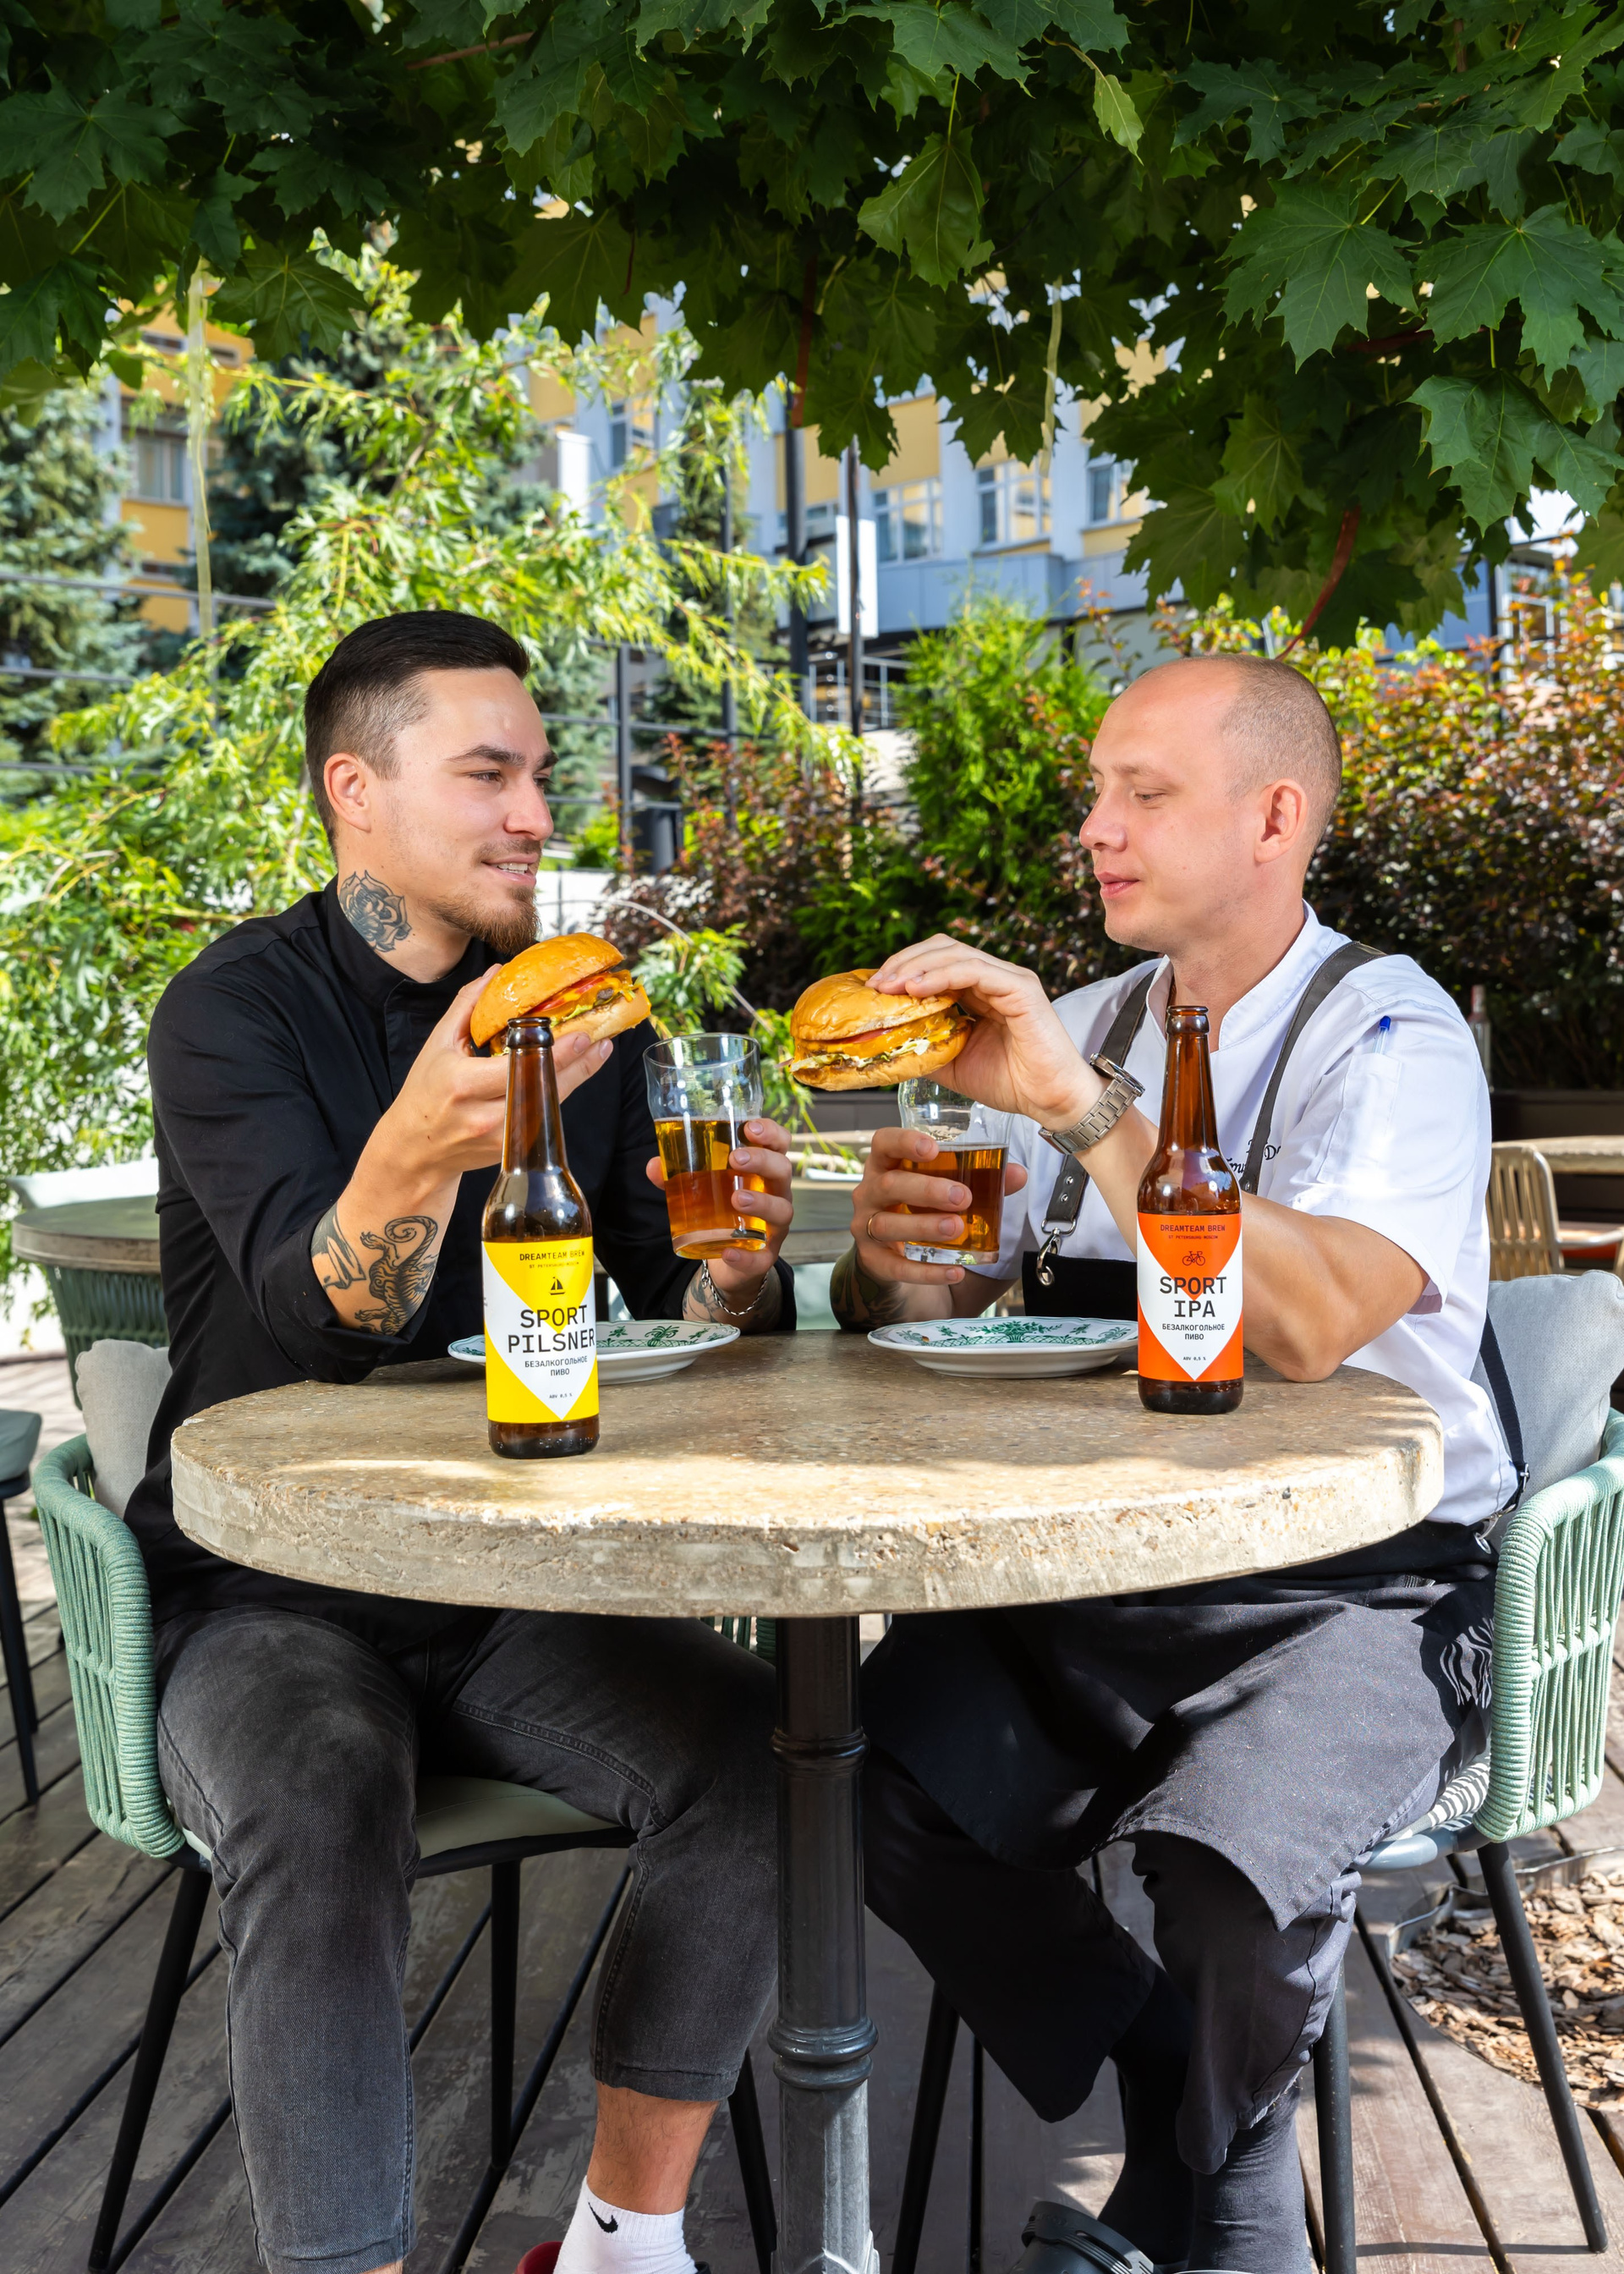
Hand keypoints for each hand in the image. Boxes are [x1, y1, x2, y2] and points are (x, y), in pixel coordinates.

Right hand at [378, 976, 613, 1191]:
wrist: (417, 1149)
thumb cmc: (424, 1093)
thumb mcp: (438, 1044)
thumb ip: (468, 1006)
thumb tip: (497, 973)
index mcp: (464, 1085)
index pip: (519, 1068)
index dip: (555, 1054)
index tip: (582, 1034)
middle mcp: (485, 1116)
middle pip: (544, 1089)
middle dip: (579, 1063)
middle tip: (602, 1037)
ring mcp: (502, 1137)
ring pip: (551, 1105)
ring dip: (579, 1076)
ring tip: (600, 1050)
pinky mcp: (512, 1149)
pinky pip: (544, 1116)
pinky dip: (562, 1091)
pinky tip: (578, 1071)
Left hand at [644, 1117, 795, 1303]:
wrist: (729, 1256)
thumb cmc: (722, 1210)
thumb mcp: (703, 1189)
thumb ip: (679, 1176)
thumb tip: (654, 1166)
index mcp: (764, 1172)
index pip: (779, 1145)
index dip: (771, 1134)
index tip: (751, 1127)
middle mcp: (776, 1194)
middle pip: (783, 1171)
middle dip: (763, 1161)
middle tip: (735, 1159)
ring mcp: (774, 1226)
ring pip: (781, 1210)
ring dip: (761, 1203)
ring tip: (737, 1199)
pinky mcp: (765, 1255)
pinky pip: (762, 1257)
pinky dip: (747, 1256)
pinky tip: (729, 1252)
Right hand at [847, 1126, 1028, 1288]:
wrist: (893, 1255)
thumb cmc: (920, 1209)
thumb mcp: (943, 1189)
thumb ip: (980, 1181)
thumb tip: (1018, 1174)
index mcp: (886, 1166)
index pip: (884, 1143)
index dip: (903, 1142)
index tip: (932, 1148)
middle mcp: (870, 1193)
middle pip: (889, 1185)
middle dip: (926, 1190)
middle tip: (962, 1197)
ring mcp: (865, 1227)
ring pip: (887, 1225)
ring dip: (924, 1226)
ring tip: (957, 1229)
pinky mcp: (873, 1261)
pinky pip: (896, 1267)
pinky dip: (926, 1271)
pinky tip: (955, 1271)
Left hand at [870, 936, 1100, 1131]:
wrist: (1050, 1102)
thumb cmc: (1012, 1083)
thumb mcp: (952, 1063)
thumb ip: (925, 1046)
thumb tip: (887, 1042)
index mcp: (980, 991)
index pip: (936, 961)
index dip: (903, 969)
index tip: (874, 990)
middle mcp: (995, 978)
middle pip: (943, 948)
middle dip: (904, 962)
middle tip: (876, 985)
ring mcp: (1009, 979)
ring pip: (956, 954)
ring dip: (916, 966)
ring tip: (890, 985)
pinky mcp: (1021, 989)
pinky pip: (975, 971)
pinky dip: (942, 975)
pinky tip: (918, 988)